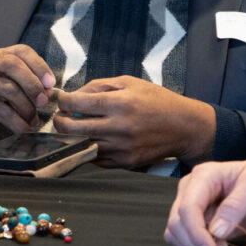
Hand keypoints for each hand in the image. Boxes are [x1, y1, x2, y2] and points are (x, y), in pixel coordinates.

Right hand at [0, 45, 54, 144]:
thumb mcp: (14, 86)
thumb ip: (30, 83)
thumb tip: (48, 90)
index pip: (22, 51)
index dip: (39, 66)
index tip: (50, 83)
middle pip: (13, 65)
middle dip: (33, 84)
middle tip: (43, 102)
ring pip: (10, 90)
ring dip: (27, 108)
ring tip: (33, 119)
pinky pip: (4, 112)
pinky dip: (19, 122)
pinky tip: (24, 127)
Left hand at [54, 76, 214, 168]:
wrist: (185, 127)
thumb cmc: (157, 101)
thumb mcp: (129, 82)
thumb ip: (98, 86)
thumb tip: (73, 95)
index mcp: (119, 103)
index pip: (75, 104)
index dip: (63, 101)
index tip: (63, 100)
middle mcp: (118, 127)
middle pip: (71, 129)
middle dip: (59, 121)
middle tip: (62, 116)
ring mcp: (121, 148)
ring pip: (80, 145)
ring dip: (73, 137)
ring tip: (78, 127)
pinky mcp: (124, 163)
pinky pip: (94, 158)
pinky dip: (88, 148)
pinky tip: (93, 139)